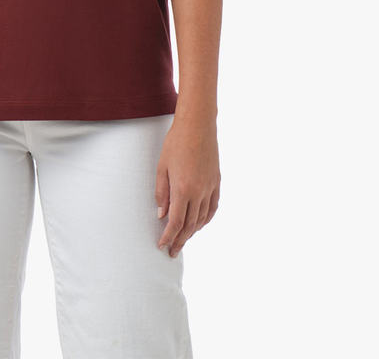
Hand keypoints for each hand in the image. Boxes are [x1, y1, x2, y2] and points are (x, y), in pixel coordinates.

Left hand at [154, 116, 219, 256]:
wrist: (197, 125)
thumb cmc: (176, 143)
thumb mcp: (162, 167)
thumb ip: (162, 193)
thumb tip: (162, 214)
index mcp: (183, 189)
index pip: (176, 222)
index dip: (169, 236)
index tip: (162, 245)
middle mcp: (199, 192)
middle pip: (190, 224)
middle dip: (180, 240)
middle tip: (172, 252)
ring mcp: (210, 187)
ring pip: (202, 218)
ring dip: (192, 232)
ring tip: (183, 241)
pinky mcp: (216, 182)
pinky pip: (212, 207)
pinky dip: (206, 219)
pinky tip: (200, 224)